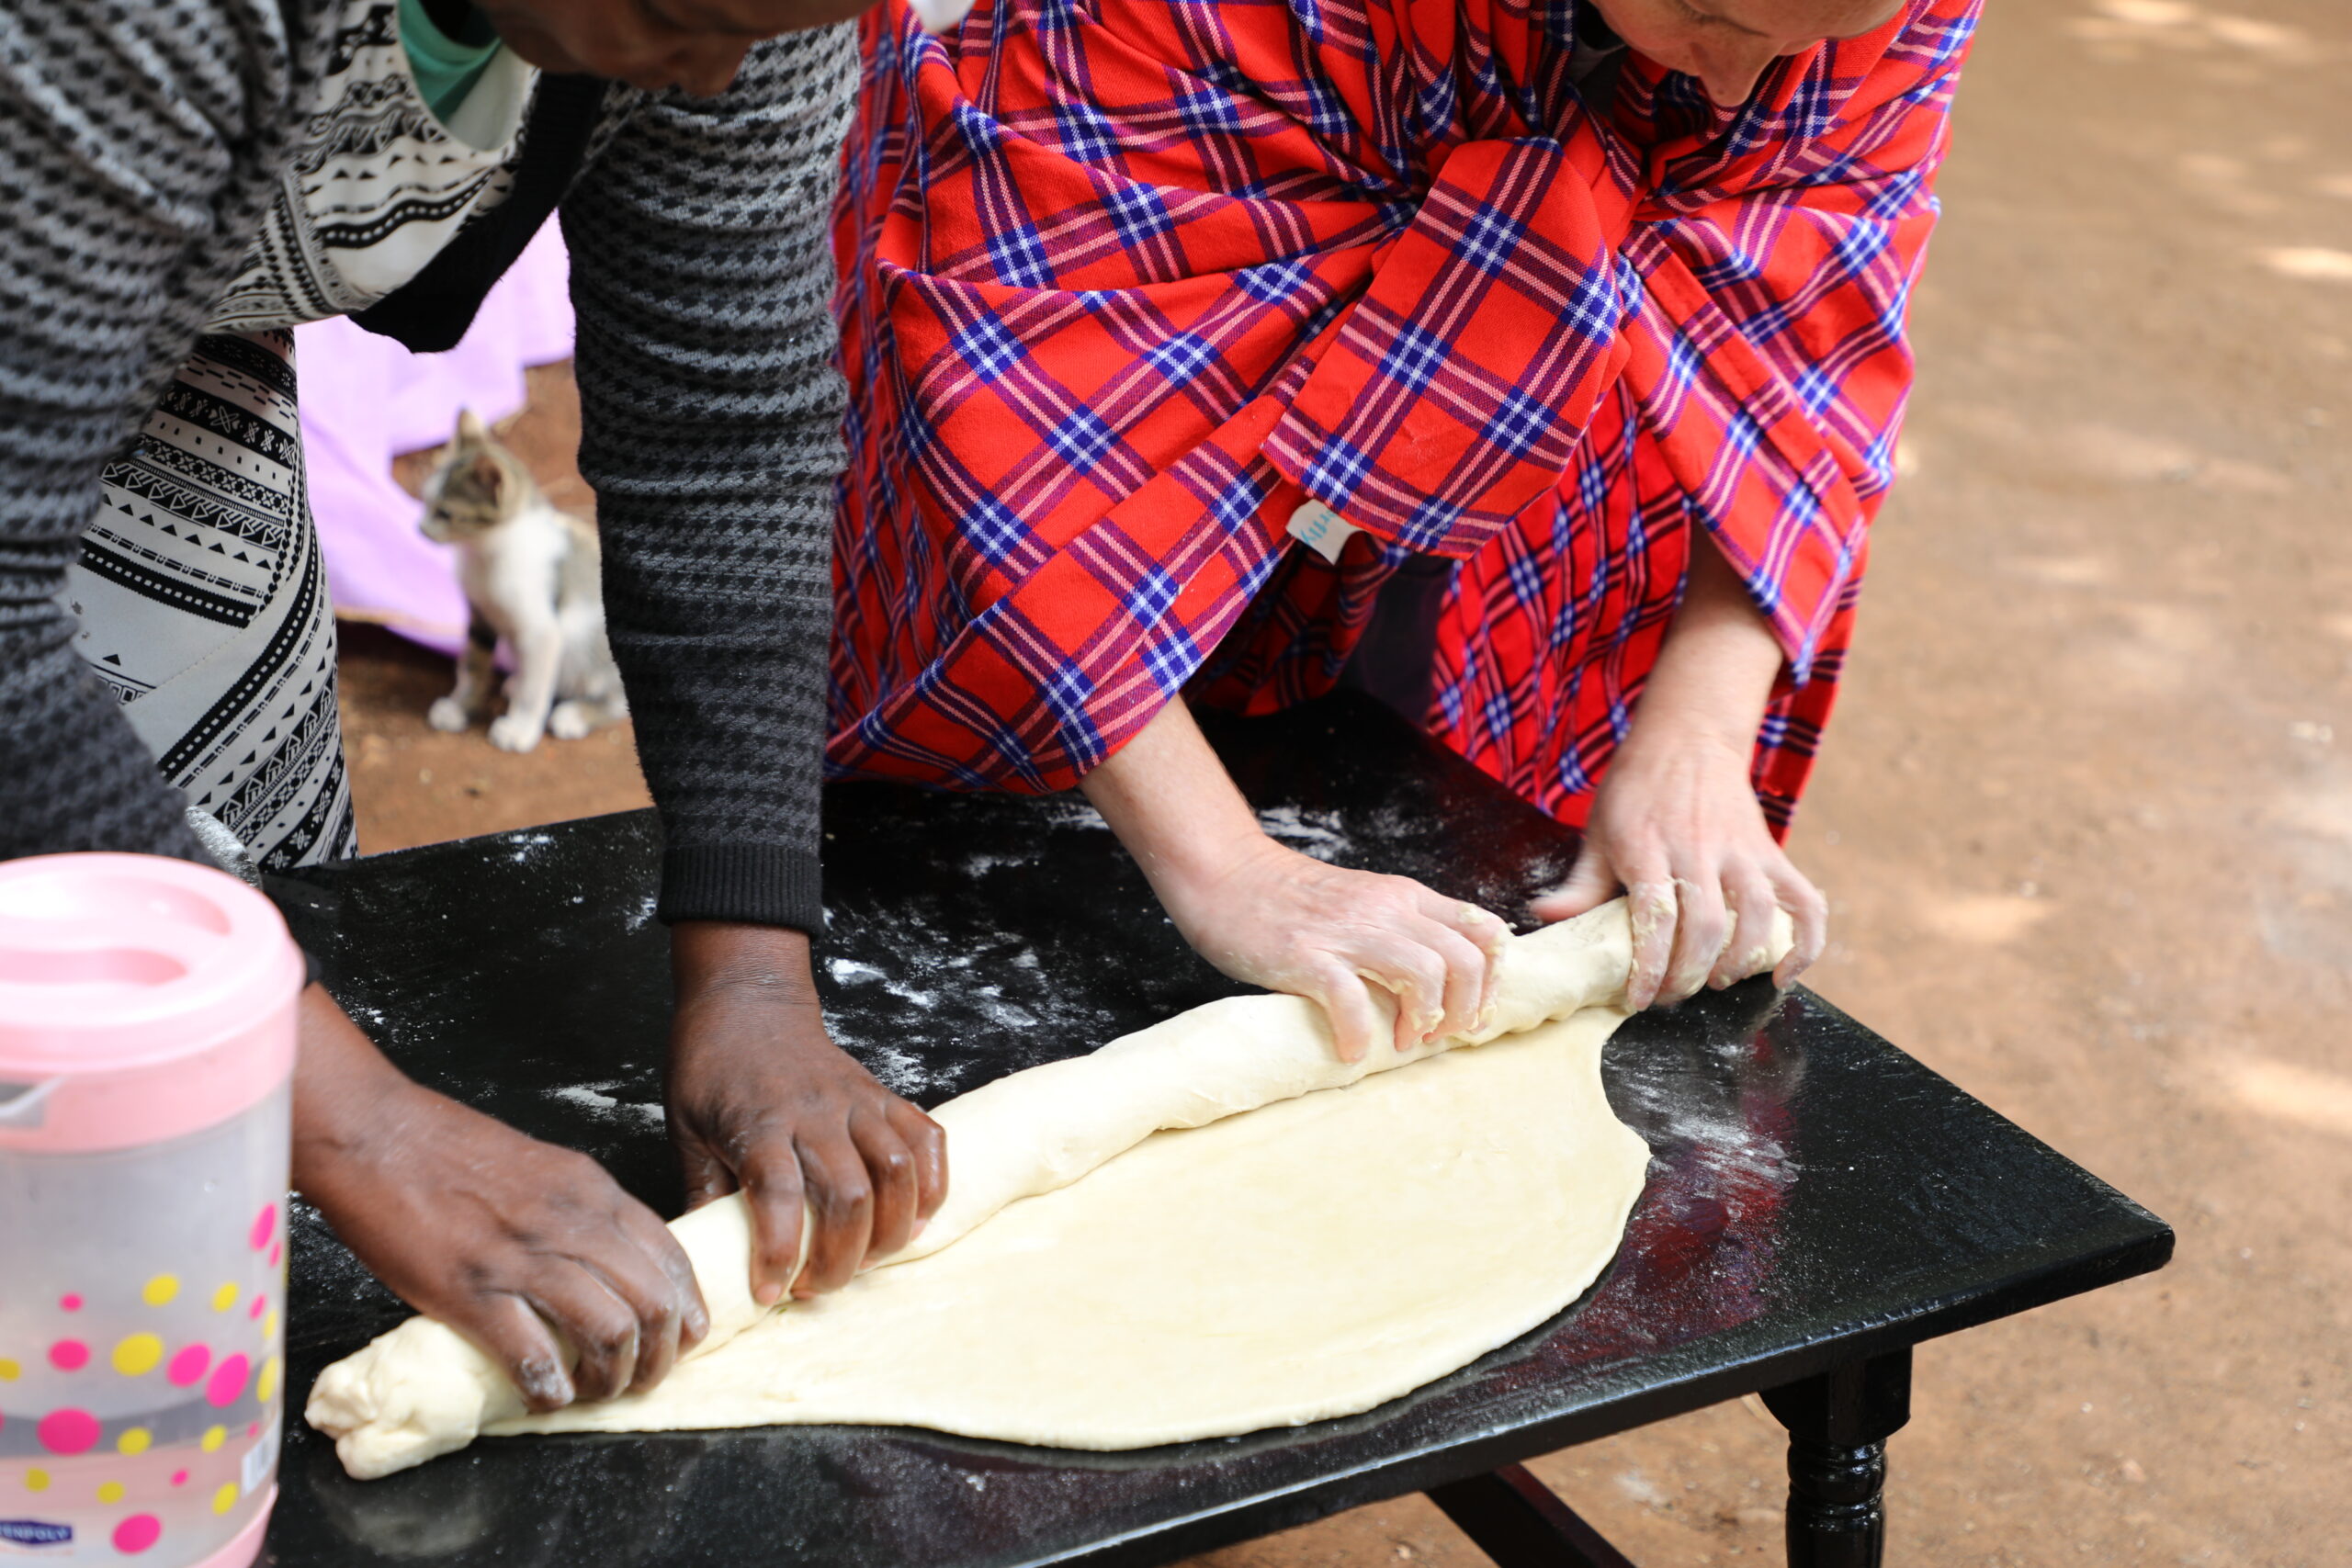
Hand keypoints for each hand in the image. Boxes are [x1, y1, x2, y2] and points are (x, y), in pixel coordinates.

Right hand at [293, 989, 706, 1411]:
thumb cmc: (451, 1149)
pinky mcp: (474, 1292)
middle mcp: (572, 1223)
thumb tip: (608, 1262)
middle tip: (644, 1379)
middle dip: (660, 1355)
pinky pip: (533, 1356)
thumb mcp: (545, 1165)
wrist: (378, 1136)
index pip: (670, 1255)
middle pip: (653, 1302)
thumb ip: (581, 1209)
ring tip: (598, 1392)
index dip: (687, 1307)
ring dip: (612, 1378)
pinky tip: (546, 1396)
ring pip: (610, 1332)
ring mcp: (525, 1258)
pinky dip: (549, 1388)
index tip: (685, 1337)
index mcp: (592, 1191)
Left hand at [667, 922, 947, 1302]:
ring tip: (870, 1260)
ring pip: (896, 1171)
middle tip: (817, 1288)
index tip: (770, 1292)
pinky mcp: (882, 1095)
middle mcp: (813, 1113)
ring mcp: (856, 1102)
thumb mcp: (686, 1130)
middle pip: (848, 1194)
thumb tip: (707, 1258)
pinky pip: (927, 1139)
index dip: (778, 1252)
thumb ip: (703, 1192)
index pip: (777, 1195)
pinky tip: (918, 1219)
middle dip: (840, 1258)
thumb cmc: (712, 1067)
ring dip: (891, 1229)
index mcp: (758, 1123)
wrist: (749, 1002)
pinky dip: (933, 1184)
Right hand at [1156, 833, 1507, 1062]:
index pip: (1484, 930)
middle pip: (1465, 959)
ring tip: (1400, 1042)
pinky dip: (1357, 1034)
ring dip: (1423, 1021)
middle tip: (1439, 1036)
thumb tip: (1435, 985)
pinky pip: (1350, 1000)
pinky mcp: (1305, 956)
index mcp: (1405, 896)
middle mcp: (1386, 909)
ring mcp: (1346, 932)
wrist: (1226, 873)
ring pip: (1424, 975)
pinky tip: (1349, 1050)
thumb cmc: (1289, 898)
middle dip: (1466, 1008)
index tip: (1474, 1012)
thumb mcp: (1362, 900)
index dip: (1493, 980)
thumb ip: (1398, 929)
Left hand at [1533, 727, 1824, 1008]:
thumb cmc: (1636, 790)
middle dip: (1689, 974)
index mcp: (1648, 847)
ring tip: (1716, 980)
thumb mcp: (1598, 830)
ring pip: (1756, 914)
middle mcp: (1699, 849)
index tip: (1640, 999)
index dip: (1650, 966)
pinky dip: (1804, 943)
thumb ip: (1580, 882)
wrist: (1688, 737)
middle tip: (1672, 996)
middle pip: (1706, 925)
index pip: (1654, 917)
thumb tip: (1543, 915)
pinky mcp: (1771, 851)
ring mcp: (1741, 850)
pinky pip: (1805, 901)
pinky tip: (1783, 974)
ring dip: (1739, 960)